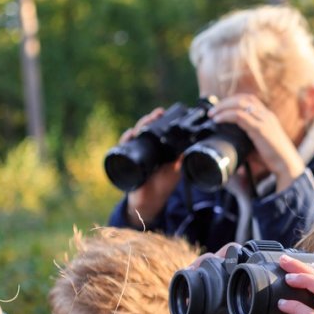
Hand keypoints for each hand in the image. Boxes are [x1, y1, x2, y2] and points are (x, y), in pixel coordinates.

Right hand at [122, 108, 181, 224]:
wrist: (149, 201)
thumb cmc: (162, 186)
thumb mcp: (175, 172)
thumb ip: (180, 161)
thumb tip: (189, 148)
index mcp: (159, 148)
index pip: (158, 129)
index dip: (159, 120)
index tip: (162, 112)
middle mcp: (147, 148)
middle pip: (146, 128)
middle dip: (150, 119)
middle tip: (156, 113)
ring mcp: (136, 152)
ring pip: (135, 133)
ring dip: (140, 125)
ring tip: (146, 121)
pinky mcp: (127, 159)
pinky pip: (124, 146)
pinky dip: (126, 139)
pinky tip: (130, 134)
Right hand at [176, 245, 251, 313]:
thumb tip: (277, 299)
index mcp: (229, 296)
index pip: (232, 268)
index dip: (239, 257)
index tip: (251, 252)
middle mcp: (214, 293)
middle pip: (216, 263)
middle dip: (224, 254)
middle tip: (235, 252)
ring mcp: (199, 298)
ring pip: (199, 270)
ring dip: (207, 261)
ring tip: (217, 259)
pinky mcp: (186, 308)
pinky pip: (182, 288)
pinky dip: (187, 277)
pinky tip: (193, 271)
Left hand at [211, 94, 304, 190]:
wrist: (287, 165)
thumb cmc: (274, 159)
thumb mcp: (258, 147)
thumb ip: (246, 143)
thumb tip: (231, 147)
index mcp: (267, 117)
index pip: (249, 99)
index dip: (233, 100)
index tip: (221, 108)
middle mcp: (266, 115)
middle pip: (243, 98)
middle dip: (225, 102)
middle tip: (212, 110)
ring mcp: (264, 120)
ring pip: (240, 104)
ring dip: (223, 107)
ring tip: (212, 114)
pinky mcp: (260, 129)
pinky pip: (240, 116)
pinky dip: (226, 115)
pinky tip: (218, 120)